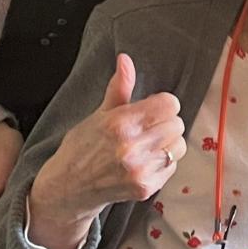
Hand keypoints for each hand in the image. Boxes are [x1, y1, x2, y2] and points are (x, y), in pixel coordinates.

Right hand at [28, 54, 184, 248]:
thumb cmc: (82, 148)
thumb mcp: (98, 114)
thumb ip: (119, 88)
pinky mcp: (146, 188)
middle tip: (147, 130)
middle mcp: (131, 146)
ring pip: (179, 146)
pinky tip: (144, 163)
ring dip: (168, 144)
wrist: (68, 188)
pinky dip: (163, 164)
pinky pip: (173, 167)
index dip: (162, 104)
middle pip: (177, 124)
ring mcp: (140, 169)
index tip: (152, 109)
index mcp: (120, 123)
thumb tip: (125, 60)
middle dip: (165, 123)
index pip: (169, 104)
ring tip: (148, 147)